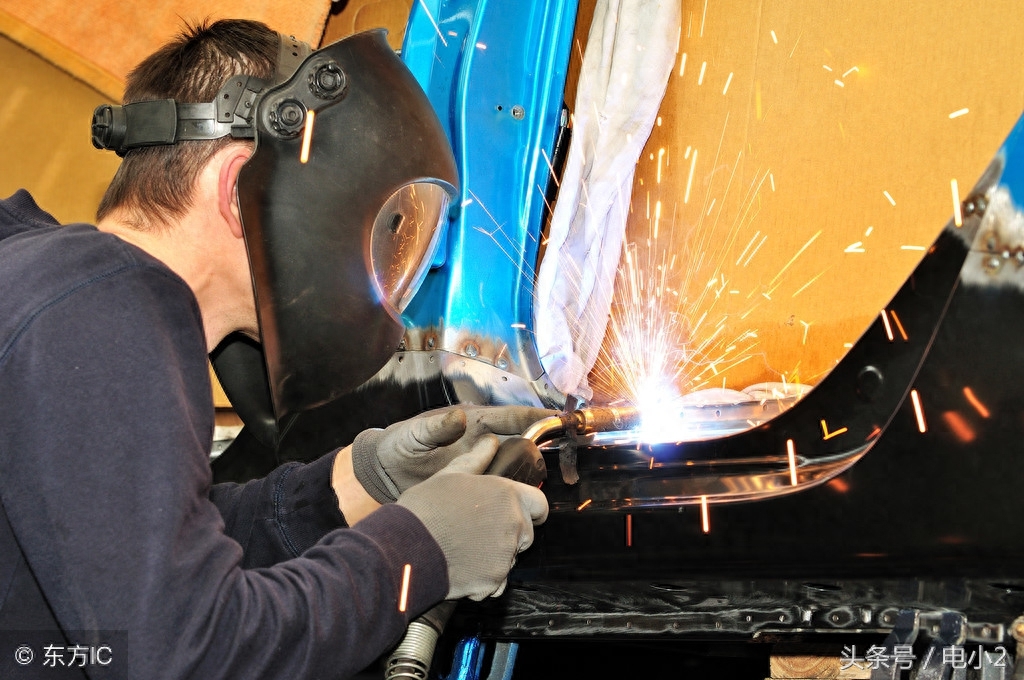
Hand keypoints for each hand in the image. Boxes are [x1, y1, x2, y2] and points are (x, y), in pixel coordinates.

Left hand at [350, 405, 552, 503]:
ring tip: (541, 493)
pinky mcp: (474, 486)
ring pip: (512, 470)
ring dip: (526, 478)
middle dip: (538, 452)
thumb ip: (435, 427)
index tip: (555, 420)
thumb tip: (460, 417)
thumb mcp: (414, 435)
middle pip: (519, 445)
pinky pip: (498, 489)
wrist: (383, 473)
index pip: (510, 418)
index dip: (533, 419)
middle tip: (556, 462)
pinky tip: (518, 512)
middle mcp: (481, 443)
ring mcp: (479, 465)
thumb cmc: (397, 446)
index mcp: (472, 424)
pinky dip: (509, 497)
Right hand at [397, 471, 547, 599]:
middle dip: (509, 535)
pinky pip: (497, 583)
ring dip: (495, 558)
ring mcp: (506, 554)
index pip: (540, 504)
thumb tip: (490, 441)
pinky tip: (462, 568)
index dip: (530, 509)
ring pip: (510, 559)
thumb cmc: (425, 509)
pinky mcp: (494, 580)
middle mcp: (514, 523)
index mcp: (507, 494)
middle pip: (526, 533)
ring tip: (463, 549)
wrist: (405, 548)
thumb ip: (477, 459)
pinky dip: (484, 581)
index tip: (518, 514)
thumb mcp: (450, 475)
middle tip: (477, 532)